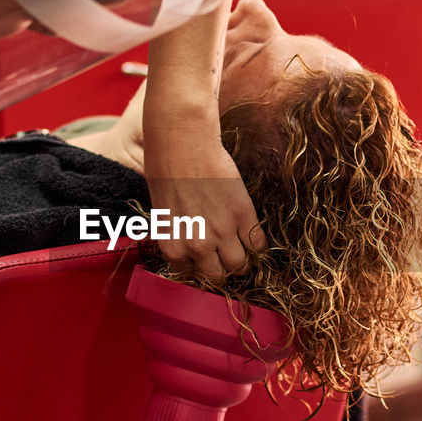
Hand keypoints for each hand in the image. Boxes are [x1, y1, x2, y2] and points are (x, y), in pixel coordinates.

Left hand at [144, 126, 266, 279]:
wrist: (181, 144)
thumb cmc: (164, 172)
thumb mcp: (162, 212)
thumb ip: (177, 235)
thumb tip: (190, 245)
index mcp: (173, 247)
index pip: (191, 274)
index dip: (200, 266)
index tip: (206, 259)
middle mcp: (198, 247)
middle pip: (218, 276)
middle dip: (222, 269)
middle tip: (226, 257)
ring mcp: (223, 232)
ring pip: (240, 265)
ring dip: (242, 261)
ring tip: (242, 250)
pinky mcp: (243, 215)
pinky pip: (258, 243)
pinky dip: (259, 245)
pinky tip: (254, 237)